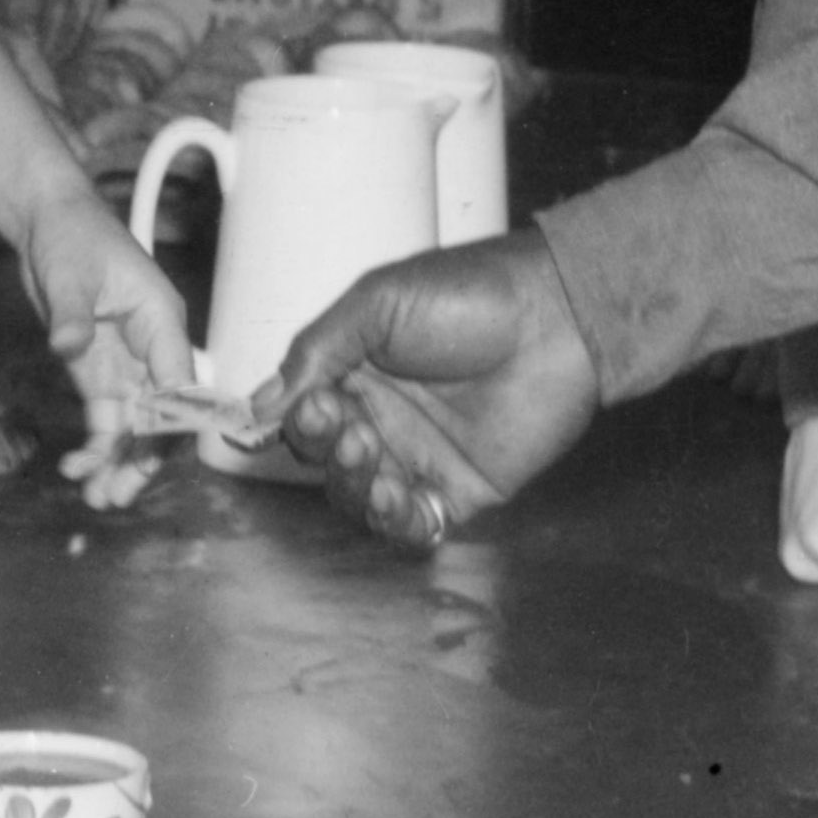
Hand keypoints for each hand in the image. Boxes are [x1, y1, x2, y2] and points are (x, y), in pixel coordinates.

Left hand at [16, 185, 208, 505]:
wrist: (47, 222)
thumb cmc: (71, 233)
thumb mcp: (68, 272)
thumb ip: (72, 313)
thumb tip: (69, 345)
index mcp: (161, 320)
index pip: (179, 383)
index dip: (171, 425)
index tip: (151, 460)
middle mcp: (152, 348)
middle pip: (161, 415)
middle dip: (143, 460)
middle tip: (117, 495)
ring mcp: (126, 363)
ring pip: (135, 426)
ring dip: (119, 463)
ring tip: (97, 499)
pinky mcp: (98, 371)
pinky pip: (105, 418)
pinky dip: (96, 446)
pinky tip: (78, 469)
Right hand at [263, 233, 601, 546]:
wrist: (557, 317)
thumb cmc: (473, 294)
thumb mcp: (378, 302)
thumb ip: (318, 350)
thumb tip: (261, 404)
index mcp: (356, 370)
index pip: (304, 411)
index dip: (300, 418)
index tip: (315, 407)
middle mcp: (382, 417)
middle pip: (325, 459)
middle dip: (328, 451)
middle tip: (355, 431)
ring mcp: (419, 456)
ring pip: (359, 496)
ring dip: (353, 487)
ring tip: (372, 460)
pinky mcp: (459, 490)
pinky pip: (412, 523)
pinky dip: (393, 522)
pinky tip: (393, 498)